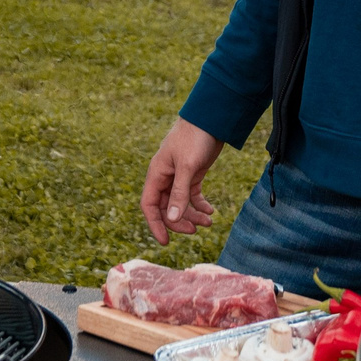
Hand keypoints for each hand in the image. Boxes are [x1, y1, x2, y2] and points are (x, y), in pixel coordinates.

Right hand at [139, 119, 222, 245]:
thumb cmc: (194, 138)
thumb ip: (179, 193)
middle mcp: (165, 177)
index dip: (155, 225)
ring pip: (180, 203)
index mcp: (157, 174)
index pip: (149, 205)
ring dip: (193, 215)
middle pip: (166, 208)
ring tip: (209, 222)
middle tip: (196, 231)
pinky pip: (192, 195)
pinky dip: (200, 205)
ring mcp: (179, 176)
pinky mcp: (192, 173)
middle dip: (179, 221)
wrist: (211, 118)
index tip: (165, 242)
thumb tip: (172, 219)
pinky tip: (211, 211)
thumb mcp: (187, 167)